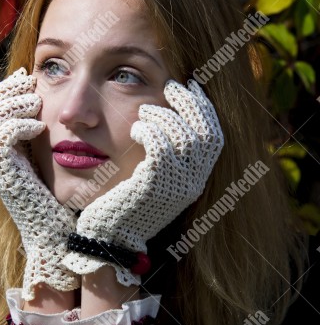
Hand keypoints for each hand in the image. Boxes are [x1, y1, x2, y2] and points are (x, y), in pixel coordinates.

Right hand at [0, 67, 79, 300]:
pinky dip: (17, 125)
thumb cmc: (60, 202)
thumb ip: (43, 139)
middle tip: (30, 84)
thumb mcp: (49, 162)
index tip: (27, 78)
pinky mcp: (4, 177)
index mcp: (2, 154)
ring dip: (11, 105)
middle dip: (4, 92)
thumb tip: (52, 108)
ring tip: (36, 103)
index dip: (3, 91)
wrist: (57, 237)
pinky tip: (39, 127)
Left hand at [62, 79, 223, 286]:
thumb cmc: (126, 203)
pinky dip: (149, 129)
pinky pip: (160, 146)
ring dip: (163, 114)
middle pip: (205, 132)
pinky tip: (136, 129)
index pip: (214, 137)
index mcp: (196, 180)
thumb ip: (167, 155)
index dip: (205, 109)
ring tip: (144, 112)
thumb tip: (169, 116)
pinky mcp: (153, 185)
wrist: (110, 237)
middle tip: (169, 86)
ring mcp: (175, 186)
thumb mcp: (155, 180)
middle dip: (189, 103)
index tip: (191, 87)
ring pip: (182, 135)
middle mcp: (192, 184)